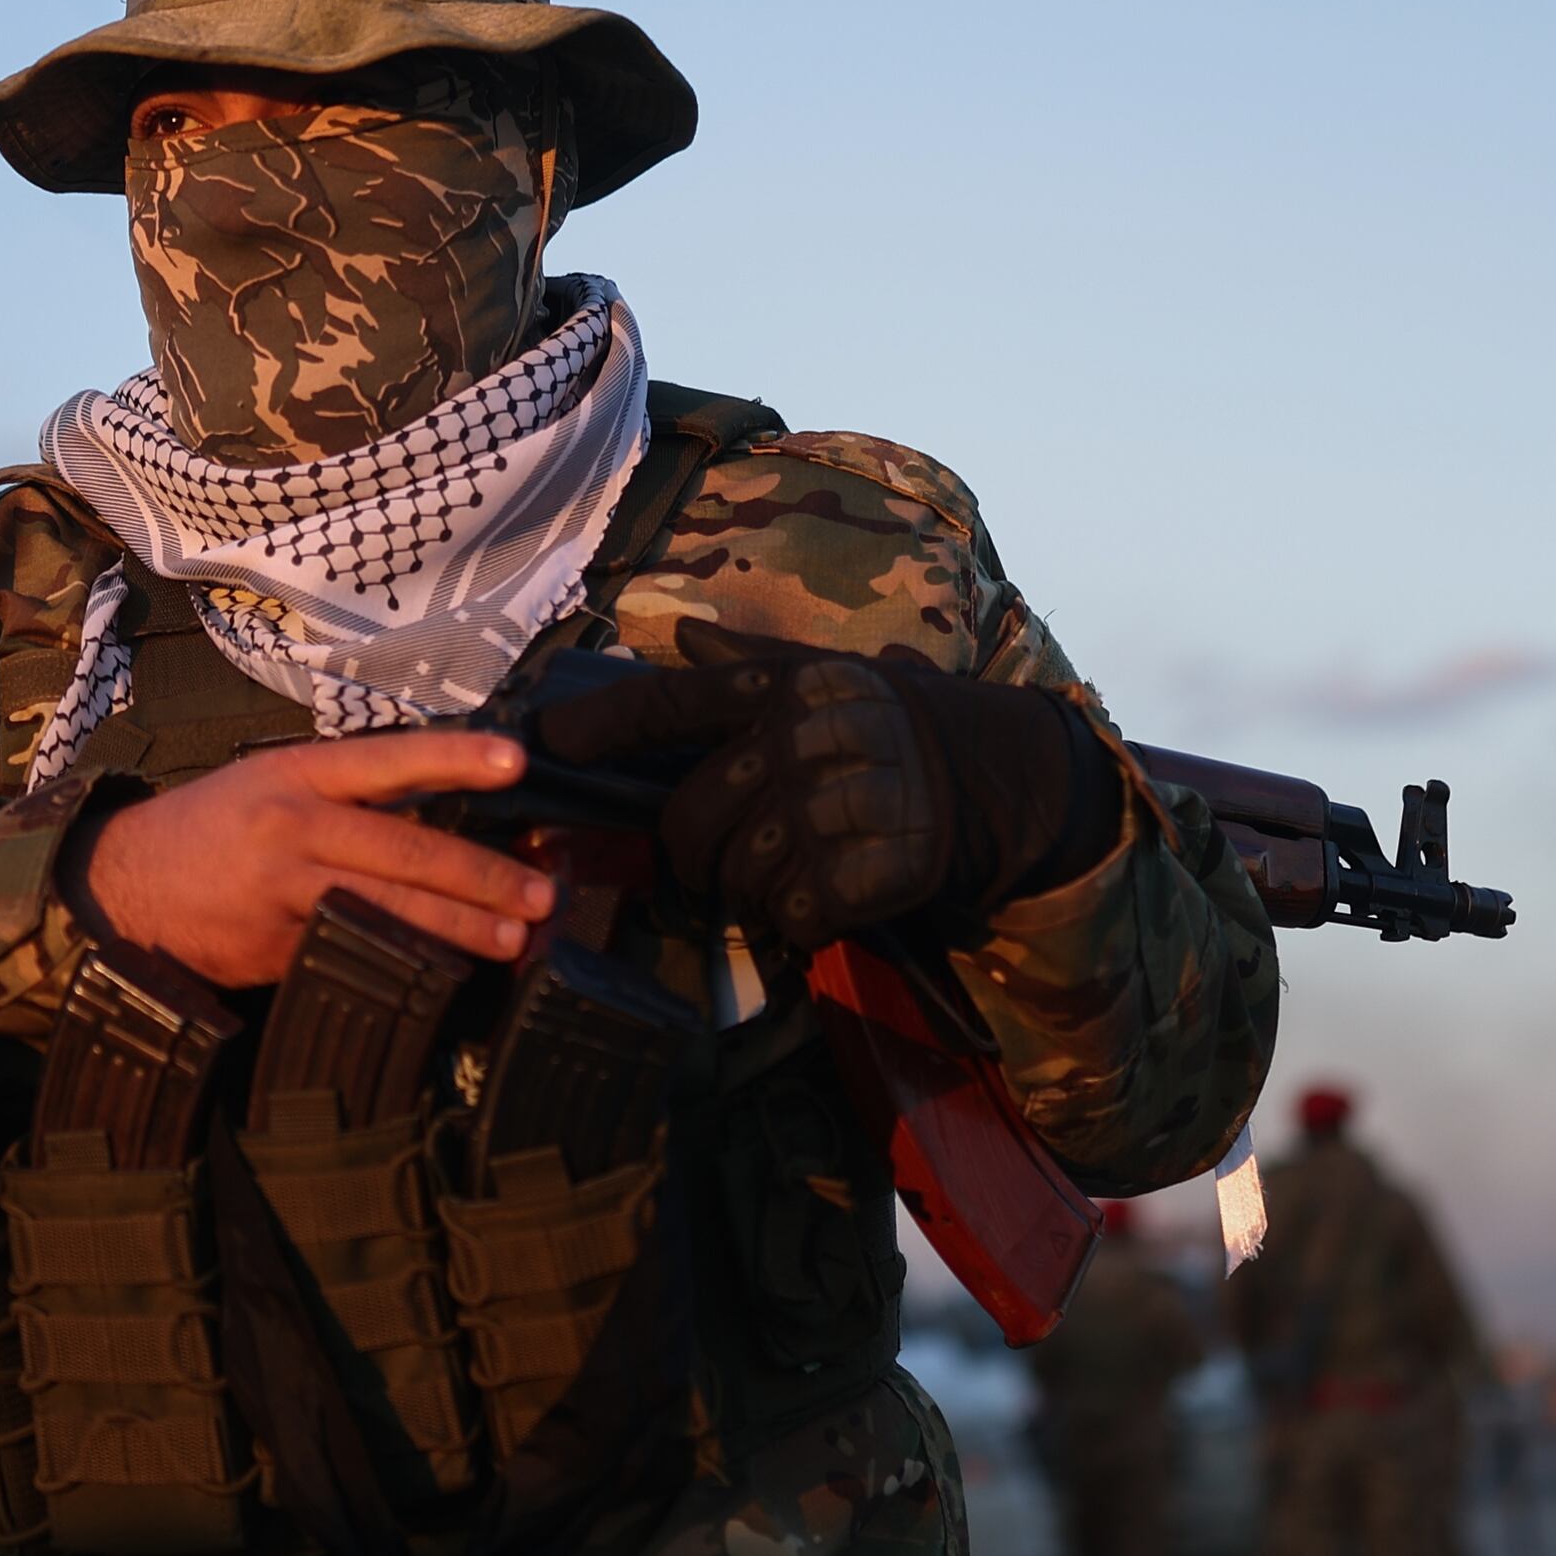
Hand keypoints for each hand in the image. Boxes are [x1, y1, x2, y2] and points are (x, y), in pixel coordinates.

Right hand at [78, 730, 555, 987]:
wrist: (123, 888)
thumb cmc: (211, 828)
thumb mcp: (269, 782)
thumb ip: (344, 794)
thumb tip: (440, 809)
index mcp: (294, 774)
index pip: (388, 759)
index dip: (454, 758)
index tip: (516, 762)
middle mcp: (291, 827)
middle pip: (403, 850)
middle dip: (480, 876)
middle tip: (539, 893)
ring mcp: (282, 893)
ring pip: (387, 910)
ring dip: (458, 928)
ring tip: (514, 937)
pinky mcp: (274, 949)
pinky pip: (351, 954)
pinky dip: (403, 963)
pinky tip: (447, 973)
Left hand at [534, 620, 1105, 949]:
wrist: (1014, 778)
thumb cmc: (913, 725)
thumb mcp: (837, 677)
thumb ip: (758, 665)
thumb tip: (688, 634)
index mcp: (784, 687)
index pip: (667, 705)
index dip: (599, 728)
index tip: (542, 744)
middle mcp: (798, 739)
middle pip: (689, 821)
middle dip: (693, 856)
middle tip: (723, 863)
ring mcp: (832, 806)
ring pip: (736, 877)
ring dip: (753, 891)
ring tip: (797, 871)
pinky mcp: (868, 870)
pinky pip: (794, 917)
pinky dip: (804, 922)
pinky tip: (834, 898)